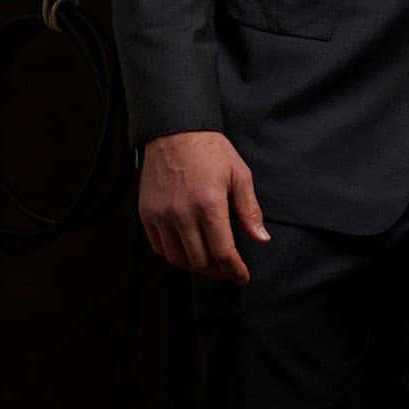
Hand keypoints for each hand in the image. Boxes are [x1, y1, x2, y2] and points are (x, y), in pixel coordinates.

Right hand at [138, 130, 268, 284]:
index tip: (242, 276)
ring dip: (195, 266)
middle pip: (200, 261)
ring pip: (177, 259)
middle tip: (229, 268)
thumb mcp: (239, 174)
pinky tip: (188, 248)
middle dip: (217, 270)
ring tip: (210, 261)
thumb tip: (261, 239)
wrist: (175, 131)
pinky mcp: (147, 215)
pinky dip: (174, 255)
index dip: (235, 269)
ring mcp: (161, 216)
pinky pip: (159, 248)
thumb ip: (249, 210)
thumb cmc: (211, 150)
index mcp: (209, 203)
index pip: (222, 251)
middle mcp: (182, 214)